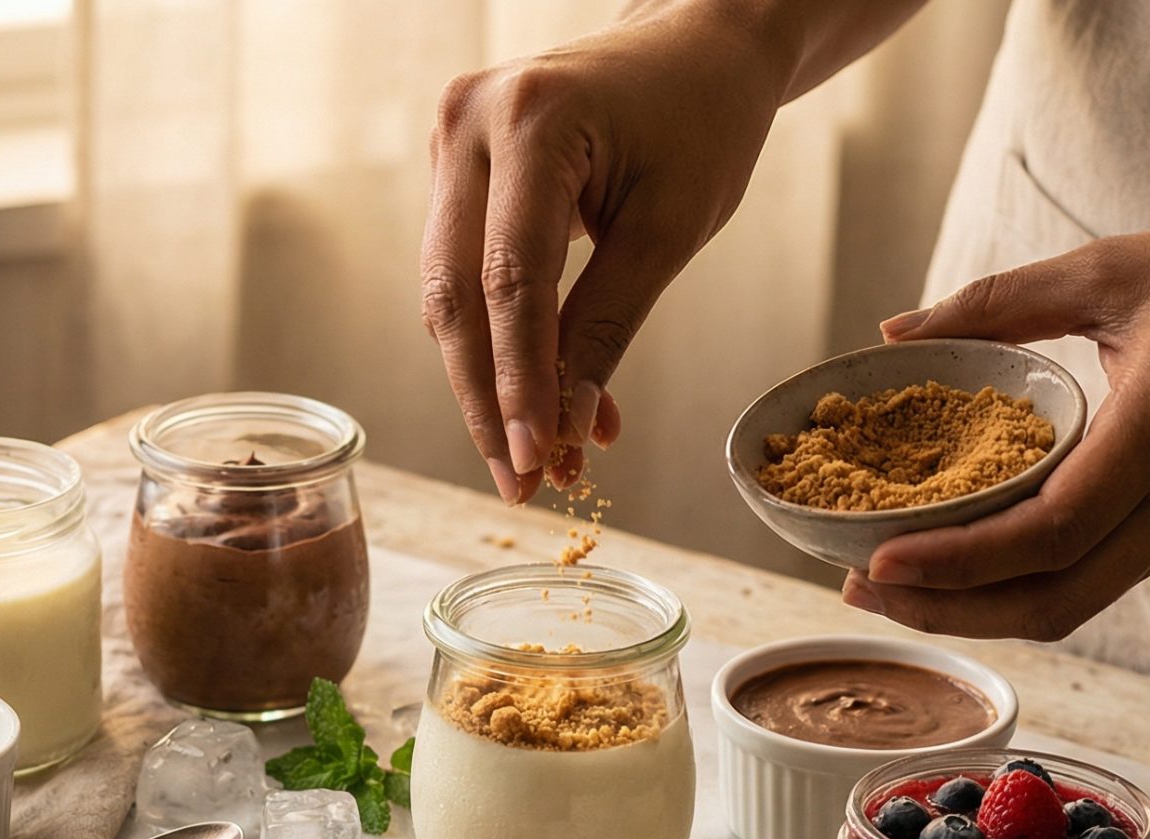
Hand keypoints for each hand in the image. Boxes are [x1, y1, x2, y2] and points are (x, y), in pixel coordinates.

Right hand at [422, 1, 797, 503]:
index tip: (536, 462)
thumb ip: (610, 323)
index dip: (519, 383)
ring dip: (486, 382)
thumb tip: (570, 426)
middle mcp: (468, 121)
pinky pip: (461, 271)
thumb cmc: (702, 119)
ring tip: (531, 459)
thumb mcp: (672, 228)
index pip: (511, 281)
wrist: (695, 43)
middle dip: (487, 401)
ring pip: (447, 292)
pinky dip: (497, 341)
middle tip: (520, 484)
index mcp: (532, 121)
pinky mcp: (452, 164)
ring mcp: (448, 138)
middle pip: (456, 295)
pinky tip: (534, 401)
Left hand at [845, 209, 1149, 639]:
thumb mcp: (1115, 267)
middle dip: (947, 612)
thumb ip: (1000, 302)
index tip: (876, 565)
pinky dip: (1022, 585)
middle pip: (1053, 601)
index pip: (1048, 536)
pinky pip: (1096, 579)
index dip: (956, 566)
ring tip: (893, 587)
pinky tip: (963, 562)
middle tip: (856, 592)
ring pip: (1074, 605)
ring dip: (979, 609)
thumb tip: (897, 330)